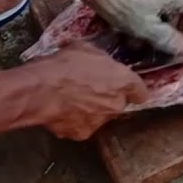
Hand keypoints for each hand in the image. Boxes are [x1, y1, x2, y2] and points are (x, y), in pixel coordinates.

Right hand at [30, 42, 148, 139]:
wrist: (41, 90)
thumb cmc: (64, 64)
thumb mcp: (83, 48)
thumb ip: (97, 57)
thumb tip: (94, 58)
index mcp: (122, 80)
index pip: (141, 91)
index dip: (134, 89)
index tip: (126, 87)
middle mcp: (116, 104)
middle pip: (118, 104)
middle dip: (107, 98)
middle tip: (89, 88)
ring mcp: (100, 122)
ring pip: (100, 117)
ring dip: (91, 110)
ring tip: (71, 100)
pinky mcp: (82, 134)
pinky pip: (81, 126)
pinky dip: (73, 121)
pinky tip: (61, 111)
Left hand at [82, 0, 182, 55]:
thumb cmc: (124, 5)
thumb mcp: (147, 28)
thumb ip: (167, 39)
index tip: (180, 38)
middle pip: (175, 11)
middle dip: (167, 30)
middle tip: (155, 45)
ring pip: (157, 11)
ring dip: (150, 28)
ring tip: (135, 41)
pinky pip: (143, 6)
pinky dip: (139, 19)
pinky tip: (123, 31)